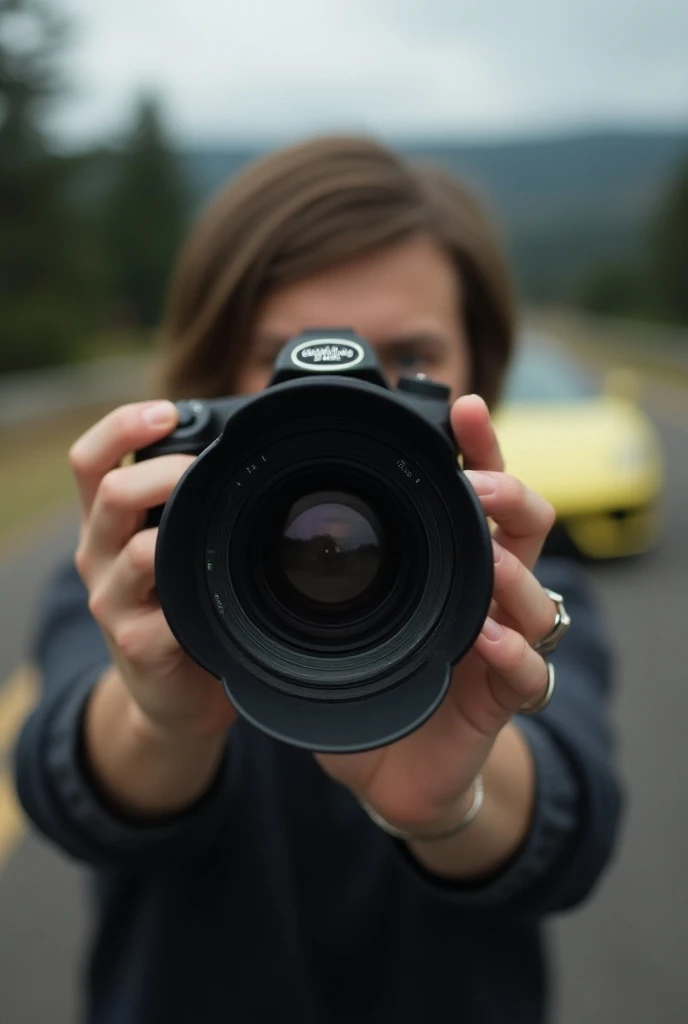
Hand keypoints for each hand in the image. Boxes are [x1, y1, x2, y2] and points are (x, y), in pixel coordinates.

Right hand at [70, 400, 237, 742]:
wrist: (171, 694)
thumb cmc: (180, 606)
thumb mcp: (173, 546)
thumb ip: (188, 504)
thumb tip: (249, 445)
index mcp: (107, 522)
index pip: (90, 460)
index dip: (121, 428)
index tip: (166, 412)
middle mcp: (99, 555)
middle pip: (111, 493)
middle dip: (167, 470)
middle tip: (210, 470)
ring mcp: (112, 601)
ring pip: (139, 551)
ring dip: (184, 531)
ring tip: (223, 528)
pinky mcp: (136, 643)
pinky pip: (165, 611)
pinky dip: (197, 597)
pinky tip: (223, 595)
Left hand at [315, 394, 556, 835]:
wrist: (386, 766)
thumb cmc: (366, 679)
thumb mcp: (336, 617)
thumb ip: (314, 572)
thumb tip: (250, 516)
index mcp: (449, 562)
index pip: (478, 490)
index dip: (480, 446)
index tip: (464, 406)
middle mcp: (485, 595)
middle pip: (528, 527)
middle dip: (510, 496)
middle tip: (479, 485)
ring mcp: (500, 645)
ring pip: (538, 596)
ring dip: (515, 573)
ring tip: (489, 561)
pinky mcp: (500, 700)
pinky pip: (528, 674)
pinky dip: (514, 654)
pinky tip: (490, 640)